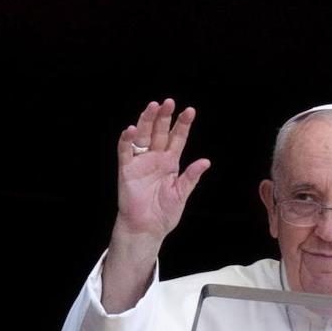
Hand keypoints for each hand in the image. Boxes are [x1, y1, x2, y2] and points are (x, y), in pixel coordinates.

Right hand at [114, 98, 210, 241]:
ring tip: (153, 106)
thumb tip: (205, 161)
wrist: (147, 228)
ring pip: (143, 136)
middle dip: (164, 117)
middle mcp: (155, 159)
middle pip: (160, 132)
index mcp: (170, 163)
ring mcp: (140, 162)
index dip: (183, 125)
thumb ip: (191, 177)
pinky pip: (125, 151)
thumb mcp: (181, 194)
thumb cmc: (163, 213)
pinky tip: (132, 129)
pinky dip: (127, 140)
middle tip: (169, 102)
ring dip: (147, 121)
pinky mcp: (126, 170)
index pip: (177, 139)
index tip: (190, 111)